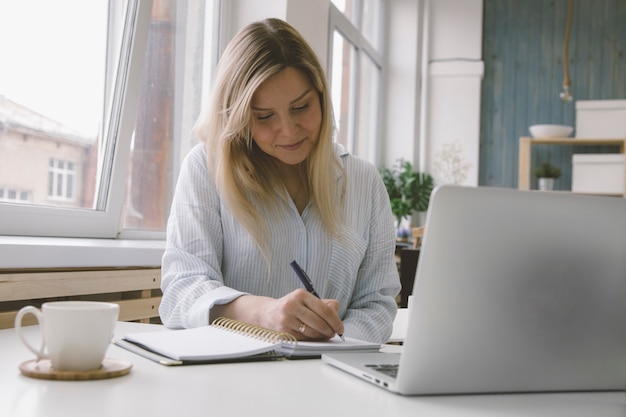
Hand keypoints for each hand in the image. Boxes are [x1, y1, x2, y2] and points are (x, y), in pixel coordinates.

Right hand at [211, 290, 343, 340]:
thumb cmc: (291, 307)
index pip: (324, 310)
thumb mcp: (306, 300)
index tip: (340, 328)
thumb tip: (336, 311)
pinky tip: (313, 337)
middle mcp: (292, 305)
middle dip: (330, 330)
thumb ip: (323, 304)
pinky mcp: (282, 331)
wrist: (266, 313)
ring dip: (321, 336)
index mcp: (300, 294)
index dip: (336, 321)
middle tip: (333, 333)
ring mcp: (286, 318)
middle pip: (319, 322)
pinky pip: (303, 339)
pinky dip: (311, 340)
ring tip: (324, 335)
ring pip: (312, 332)